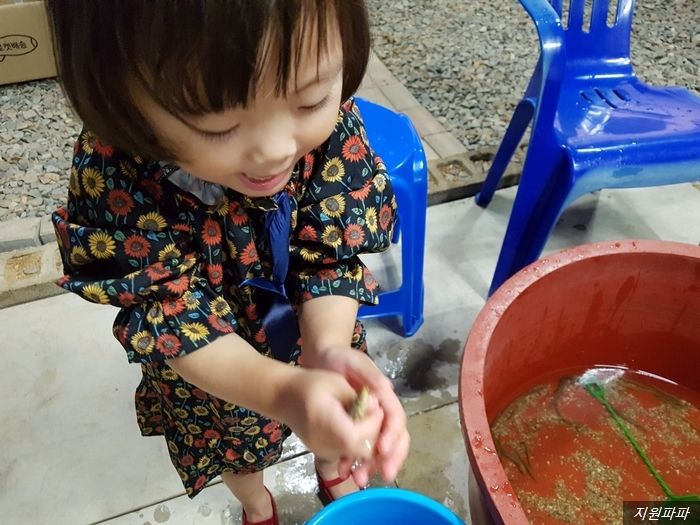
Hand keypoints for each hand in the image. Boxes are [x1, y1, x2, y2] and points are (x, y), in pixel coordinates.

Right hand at [276, 367, 383, 465]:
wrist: (282, 396)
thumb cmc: (310, 384)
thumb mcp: (336, 382)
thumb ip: (358, 398)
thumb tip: (377, 409)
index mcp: (324, 422)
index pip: (355, 436)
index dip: (371, 425)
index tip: (376, 408)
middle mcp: (323, 443)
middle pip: (359, 449)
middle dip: (373, 432)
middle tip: (374, 412)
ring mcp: (322, 451)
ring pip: (356, 453)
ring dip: (367, 437)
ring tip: (365, 416)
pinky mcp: (323, 453)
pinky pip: (347, 452)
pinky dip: (356, 441)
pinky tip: (355, 423)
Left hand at [301, 346, 409, 485]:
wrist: (320, 359)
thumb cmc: (339, 357)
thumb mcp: (354, 360)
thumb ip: (369, 374)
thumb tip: (386, 389)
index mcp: (384, 396)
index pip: (396, 418)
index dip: (393, 434)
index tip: (384, 448)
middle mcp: (379, 411)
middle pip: (393, 438)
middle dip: (391, 458)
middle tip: (385, 475)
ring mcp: (366, 421)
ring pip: (377, 448)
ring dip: (372, 465)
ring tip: (361, 479)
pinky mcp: (351, 427)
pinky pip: (358, 449)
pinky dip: (354, 462)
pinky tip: (344, 471)